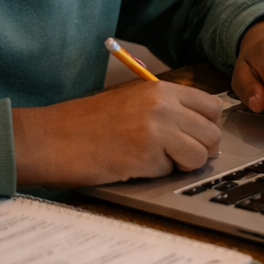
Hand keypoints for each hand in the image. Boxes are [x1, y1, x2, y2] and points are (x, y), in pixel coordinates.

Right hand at [11, 80, 223, 187]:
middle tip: (174, 157)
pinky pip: (174, 170)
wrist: (50, 139)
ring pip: (200, 155)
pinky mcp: (146, 154)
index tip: (194, 139)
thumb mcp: (131, 103)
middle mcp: (163, 104)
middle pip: (213, 134)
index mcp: (160, 89)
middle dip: (199, 151)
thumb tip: (199, 129)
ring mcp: (156, 128)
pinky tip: (135, 165)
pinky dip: (159, 174)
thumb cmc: (84, 125)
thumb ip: (166, 110)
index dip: (206, 128)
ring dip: (182, 164)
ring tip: (153, 161)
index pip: (212, 107)